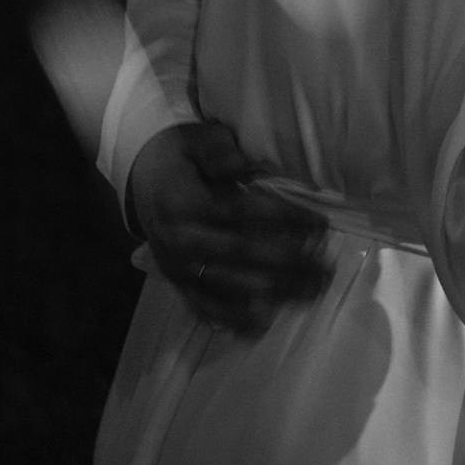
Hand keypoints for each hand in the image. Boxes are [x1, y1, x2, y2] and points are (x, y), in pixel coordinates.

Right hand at [128, 121, 329, 334]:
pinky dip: (234, 319)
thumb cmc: (177, 156)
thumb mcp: (196, 140)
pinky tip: (266, 324)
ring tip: (313, 293)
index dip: (282, 221)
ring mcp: (177, 269)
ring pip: (228, 287)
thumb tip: (248, 166)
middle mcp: (179, 242)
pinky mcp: (177, 285)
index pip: (241, 215)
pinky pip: (205, 308)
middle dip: (288, 263)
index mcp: (184, 203)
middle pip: (240, 255)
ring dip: (273, 293)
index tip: (319, 225)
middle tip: (326, 266)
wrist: (138, 180)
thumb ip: (220, 152)